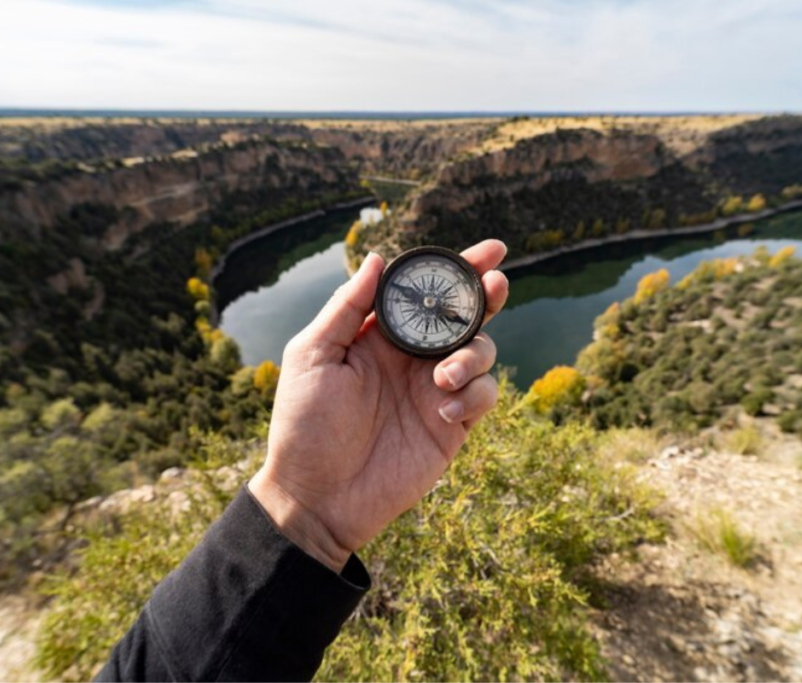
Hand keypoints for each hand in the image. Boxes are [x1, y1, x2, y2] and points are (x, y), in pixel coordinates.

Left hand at [248, 240, 509, 570]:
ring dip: (474, 354)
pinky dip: (474, 396)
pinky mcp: (452, 426)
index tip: (490, 250)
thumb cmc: (304, 426)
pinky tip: (443, 410)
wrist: (317, 497)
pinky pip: (484, 396)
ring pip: (482, 351)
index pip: (425, 293)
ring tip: (444, 378)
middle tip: (497, 284)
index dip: (457, 269)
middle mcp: (413, 358)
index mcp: (381, 336)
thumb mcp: (312, 356)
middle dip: (487, 295)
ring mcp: (436, 391)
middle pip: (464, 315)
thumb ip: (346, 307)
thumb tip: (376, 258)